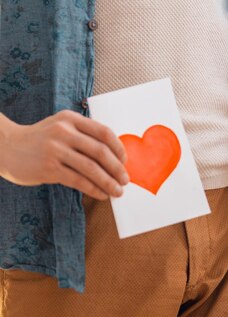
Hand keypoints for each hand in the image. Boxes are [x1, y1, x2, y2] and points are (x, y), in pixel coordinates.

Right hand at [0, 110, 127, 199]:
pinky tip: (102, 195)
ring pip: (91, 168)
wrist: (6, 147)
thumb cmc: (41, 140)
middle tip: (125, 181)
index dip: (119, 148)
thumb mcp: (61, 128)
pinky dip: (94, 189)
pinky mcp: (48, 167)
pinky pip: (78, 181)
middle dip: (117, 169)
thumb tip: (115, 159)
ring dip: (108, 182)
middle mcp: (63, 131)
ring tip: (117, 192)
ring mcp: (55, 149)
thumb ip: (84, 136)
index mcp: (70, 119)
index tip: (125, 162)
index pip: (104, 132)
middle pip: (100, 151)